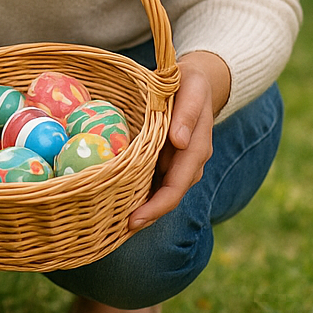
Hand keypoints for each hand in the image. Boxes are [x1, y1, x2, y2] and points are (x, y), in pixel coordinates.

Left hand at [128, 51, 230, 229]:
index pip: (176, 186)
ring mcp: (178, 163)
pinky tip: (120, 199)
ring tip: (115, 224)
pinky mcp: (168, 159)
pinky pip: (154, 180)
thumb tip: (178, 142)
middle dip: (147, 215)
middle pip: (168, 196)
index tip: (135, 220)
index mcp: (196, 150)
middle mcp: (189, 162)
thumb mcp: (191, 90)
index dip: (157, 206)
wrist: (197, 83)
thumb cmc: (191, 84)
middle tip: (118, 230)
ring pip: (161, 192)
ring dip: (143, 208)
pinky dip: (141, 192)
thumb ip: (186, 115)